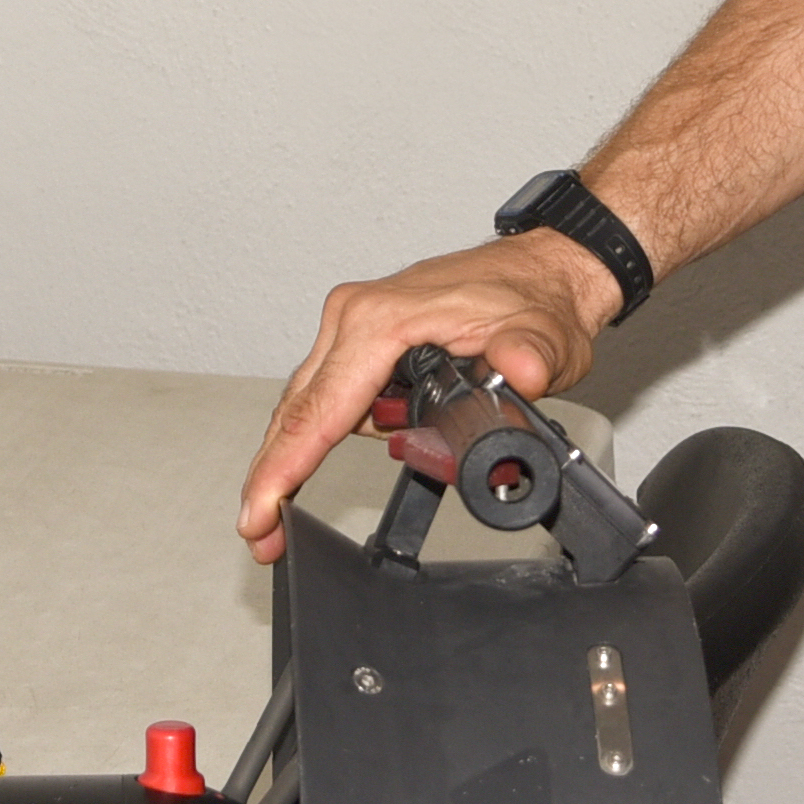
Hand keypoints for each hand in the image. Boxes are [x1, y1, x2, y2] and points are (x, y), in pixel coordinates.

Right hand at [239, 233, 617, 562]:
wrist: (542, 270)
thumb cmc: (534, 297)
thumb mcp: (545, 337)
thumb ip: (530, 356)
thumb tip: (521, 370)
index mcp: (382, 319)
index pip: (322, 407)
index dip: (286, 467)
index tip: (261, 511)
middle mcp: (356, 317)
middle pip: (296, 412)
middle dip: (272, 476)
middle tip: (258, 533)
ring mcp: (354, 325)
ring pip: (306, 406)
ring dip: (293, 460)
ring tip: (282, 514)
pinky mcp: (361, 338)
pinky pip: (325, 395)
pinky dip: (317, 436)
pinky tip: (311, 468)